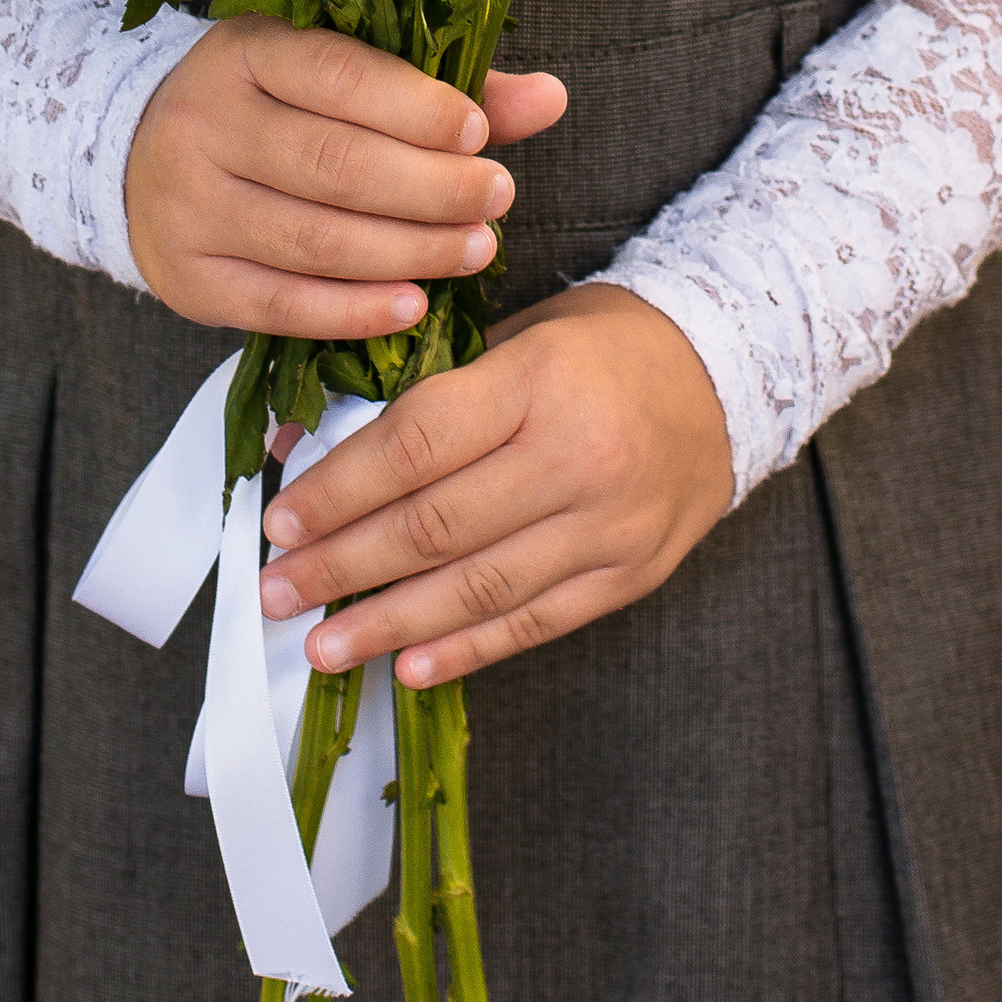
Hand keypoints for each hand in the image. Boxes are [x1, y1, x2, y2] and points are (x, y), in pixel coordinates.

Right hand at [124, 17, 568, 339]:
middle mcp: (205, 121)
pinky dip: (355, 311)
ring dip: (409, 251)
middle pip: (335, 164)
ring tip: (477, 248)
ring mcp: (188, 204)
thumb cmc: (269, 107)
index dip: (417, 107)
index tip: (482, 133)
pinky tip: (414, 304)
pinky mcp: (187, 278)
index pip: (340, 75)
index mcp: (245, 50)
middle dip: (431, 187)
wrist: (141, 157)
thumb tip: (550, 97)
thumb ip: (439, 89)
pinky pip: (281, 305)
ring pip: (315, 239)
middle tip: (498, 196)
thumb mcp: (335, 72)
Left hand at [257, 284, 733, 689]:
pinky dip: (465, 649)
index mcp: (537, 378)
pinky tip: (408, 664)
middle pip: (438, 525)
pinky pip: (534, 622)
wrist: (723, 374)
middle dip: (344, 565)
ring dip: (389, 623)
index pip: (419, 443)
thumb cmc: (598, 348)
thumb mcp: (512, 337)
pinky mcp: (629, 574)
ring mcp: (608, 523)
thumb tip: (304, 447)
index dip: (340, 489)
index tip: (280, 519)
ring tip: (323, 645)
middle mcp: (576, 454)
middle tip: (278, 590)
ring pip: (479, 588)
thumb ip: (421, 393)